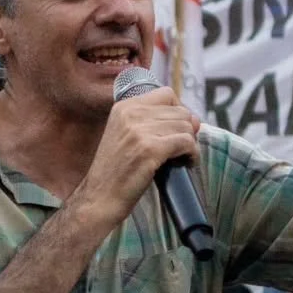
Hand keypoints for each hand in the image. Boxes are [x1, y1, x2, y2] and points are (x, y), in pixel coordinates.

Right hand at [77, 87, 199, 223]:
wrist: (99, 197)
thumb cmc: (116, 172)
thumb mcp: (124, 135)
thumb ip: (150, 121)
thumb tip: (194, 119)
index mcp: (124, 107)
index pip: (166, 94)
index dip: (178, 111)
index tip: (177, 129)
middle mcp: (131, 114)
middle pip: (181, 111)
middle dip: (187, 130)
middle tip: (182, 149)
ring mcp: (140, 131)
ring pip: (186, 126)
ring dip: (191, 144)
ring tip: (182, 157)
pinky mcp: (150, 150)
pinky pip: (187, 143)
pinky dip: (192, 154)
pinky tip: (186, 164)